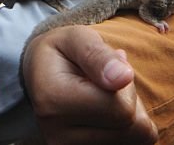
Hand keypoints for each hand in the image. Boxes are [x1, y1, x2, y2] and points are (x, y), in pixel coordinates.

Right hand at [22, 26, 156, 144]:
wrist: (40, 75)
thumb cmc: (62, 52)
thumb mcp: (77, 39)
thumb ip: (99, 54)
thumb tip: (124, 77)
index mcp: (54, 101)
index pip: (122, 109)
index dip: (126, 86)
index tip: (107, 70)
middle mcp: (58, 136)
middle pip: (131, 130)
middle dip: (130, 102)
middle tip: (107, 84)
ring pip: (134, 142)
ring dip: (129, 118)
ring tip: (105, 98)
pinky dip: (125, 131)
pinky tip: (106, 115)